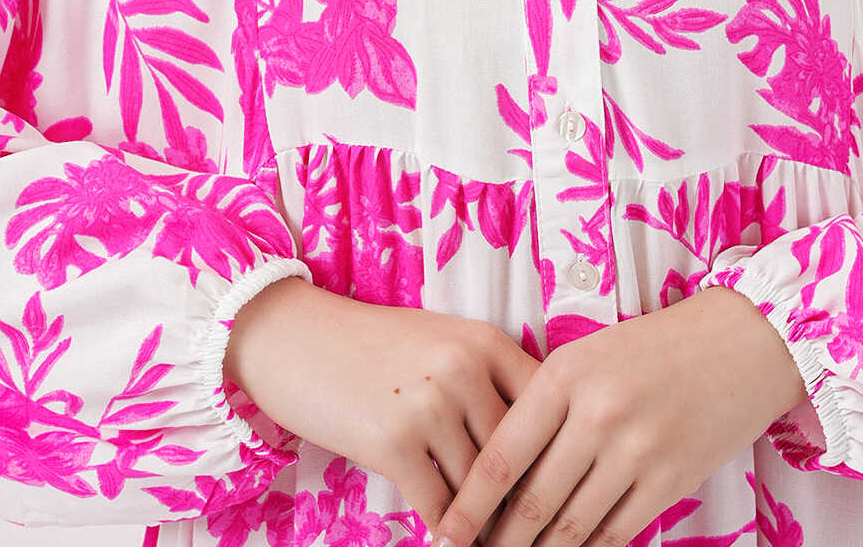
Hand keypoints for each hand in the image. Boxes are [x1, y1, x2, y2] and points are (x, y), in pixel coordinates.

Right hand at [223, 274, 542, 542]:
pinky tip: (451, 543)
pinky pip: (440, 507)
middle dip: (525, 498)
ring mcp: (429, 406)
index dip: (558, 453)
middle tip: (536, 532)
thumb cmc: (373, 344)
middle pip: (518, 455)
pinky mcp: (393, 444)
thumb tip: (538, 439)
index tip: (566, 488)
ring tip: (498, 543)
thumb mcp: (442, 342)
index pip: (547, 408)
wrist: (296, 337)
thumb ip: (489, 380)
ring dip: (488, 523)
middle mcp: (463, 369)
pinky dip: (449, 533)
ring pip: (481, 488)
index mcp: (484, 341)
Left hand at [429, 285, 807, 546]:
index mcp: (566, 375)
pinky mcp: (670, 480)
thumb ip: (546, 404)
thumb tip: (502, 471)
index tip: (442, 534)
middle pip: (531, 500)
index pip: (502, 455)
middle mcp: (597, 414)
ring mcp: (636, 450)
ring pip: (570, 526)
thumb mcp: (589, 356)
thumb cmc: (653, 347)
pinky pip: (615, 532)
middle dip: (496, 542)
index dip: (468, 504)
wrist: (740, 342)